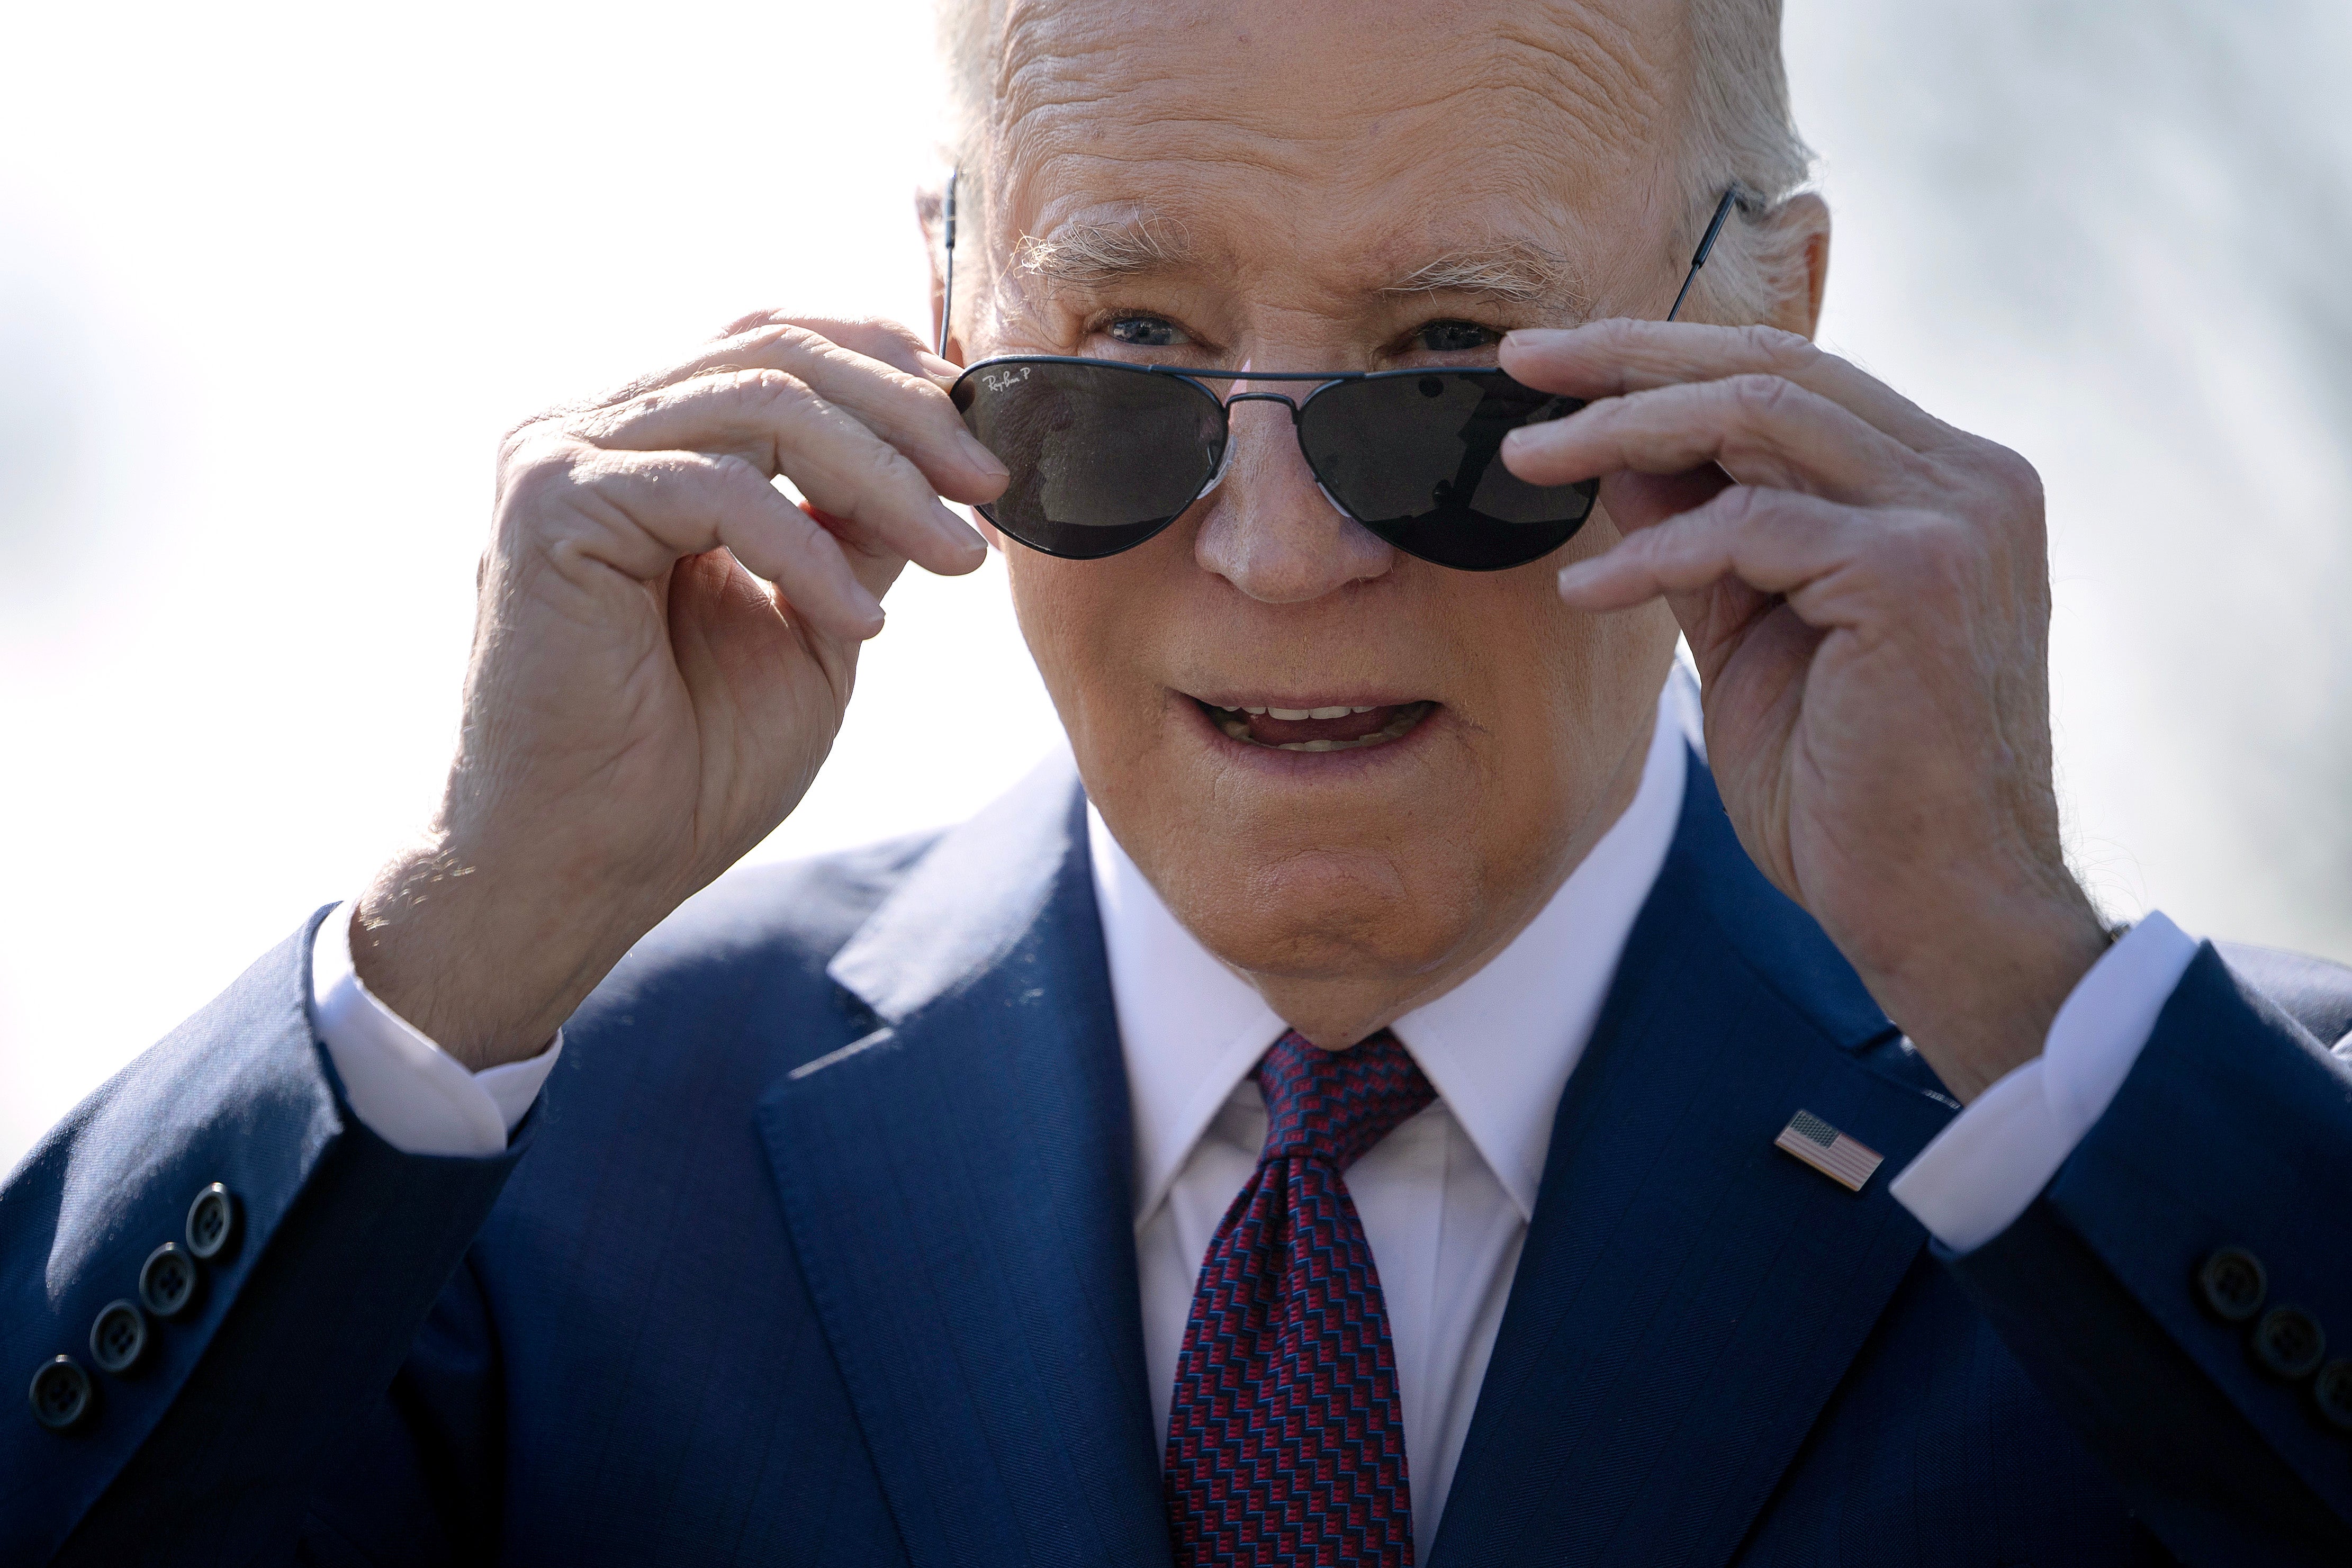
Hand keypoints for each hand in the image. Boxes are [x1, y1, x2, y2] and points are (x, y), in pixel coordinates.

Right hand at [352, 314, 1006, 1068]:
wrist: (585, 869)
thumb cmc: (686, 766)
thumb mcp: (814, 622)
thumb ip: (858, 530)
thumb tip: (950, 458)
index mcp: (649, 440)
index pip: (780, 344)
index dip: (896, 373)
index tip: (991, 453)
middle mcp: (593, 426)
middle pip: (778, 350)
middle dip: (911, 415)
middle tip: (995, 489)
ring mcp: (560, 455)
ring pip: (762, 403)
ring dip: (885, 477)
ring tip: (957, 558)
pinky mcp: (550, 506)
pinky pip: (718, 489)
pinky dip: (807, 551)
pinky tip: (858, 626)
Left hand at [1499, 321, 2107, 1101]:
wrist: (1938, 909)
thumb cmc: (1850, 792)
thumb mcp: (1755, 636)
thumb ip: (1704, 539)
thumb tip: (1618, 453)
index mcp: (1944, 482)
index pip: (1790, 375)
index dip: (1665, 356)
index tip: (1555, 365)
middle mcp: (1970, 477)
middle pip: (1772, 368)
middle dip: (1629, 359)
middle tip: (1519, 363)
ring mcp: (1956, 517)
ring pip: (1758, 416)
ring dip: (1622, 432)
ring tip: (1525, 461)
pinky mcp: (1916, 574)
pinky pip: (1750, 525)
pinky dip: (1654, 554)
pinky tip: (1587, 593)